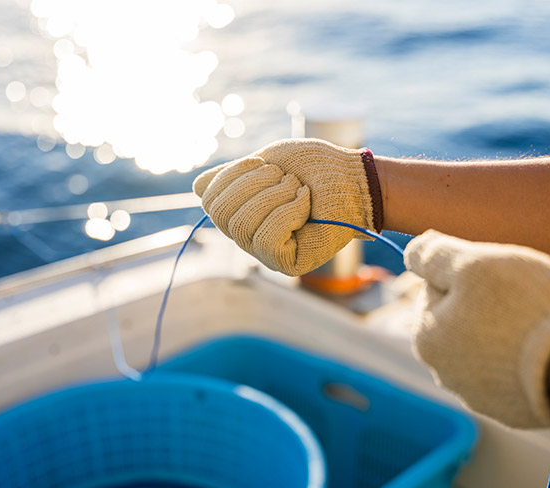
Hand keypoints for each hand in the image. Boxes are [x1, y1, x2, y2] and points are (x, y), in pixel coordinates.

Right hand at [192, 138, 381, 275]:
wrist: (352, 179)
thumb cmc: (314, 168)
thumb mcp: (267, 161)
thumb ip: (231, 175)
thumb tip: (198, 188)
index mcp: (239, 208)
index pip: (209, 198)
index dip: (235, 174)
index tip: (268, 165)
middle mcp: (246, 234)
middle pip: (221, 213)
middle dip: (255, 184)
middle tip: (288, 179)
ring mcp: (265, 252)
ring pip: (242, 226)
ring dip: (276, 196)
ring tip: (300, 191)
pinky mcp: (286, 264)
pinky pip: (267, 240)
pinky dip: (289, 213)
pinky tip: (306, 208)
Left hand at [404, 229, 549, 427]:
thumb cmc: (524, 307)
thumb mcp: (473, 264)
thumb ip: (435, 255)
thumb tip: (411, 250)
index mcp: (426, 338)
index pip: (438, 287)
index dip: (469, 273)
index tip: (498, 277)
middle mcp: (445, 373)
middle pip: (463, 318)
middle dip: (489, 304)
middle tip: (523, 299)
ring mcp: (479, 396)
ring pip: (490, 345)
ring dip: (509, 332)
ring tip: (540, 325)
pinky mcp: (513, 409)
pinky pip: (515, 372)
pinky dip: (527, 359)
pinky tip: (547, 351)